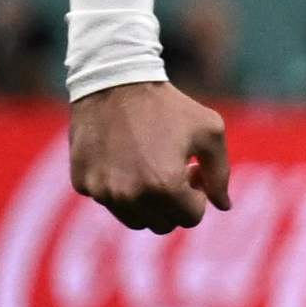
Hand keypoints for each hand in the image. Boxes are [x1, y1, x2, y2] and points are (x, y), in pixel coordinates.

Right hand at [68, 80, 230, 233]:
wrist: (114, 82)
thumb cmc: (168, 106)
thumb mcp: (209, 132)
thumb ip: (220, 174)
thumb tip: (224, 207)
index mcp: (164, 187)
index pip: (190, 218)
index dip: (197, 196)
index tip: (191, 171)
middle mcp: (129, 196)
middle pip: (161, 224)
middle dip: (173, 204)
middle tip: (173, 171)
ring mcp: (101, 191)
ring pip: (133, 219)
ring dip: (146, 203)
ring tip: (150, 168)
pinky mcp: (81, 182)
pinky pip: (107, 200)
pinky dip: (119, 189)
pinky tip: (124, 159)